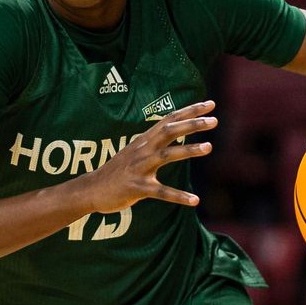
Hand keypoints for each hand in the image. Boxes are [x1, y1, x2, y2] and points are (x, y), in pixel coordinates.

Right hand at [77, 101, 216, 212]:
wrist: (92, 189)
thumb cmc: (118, 170)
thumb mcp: (136, 150)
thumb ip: (154, 140)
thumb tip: (172, 129)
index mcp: (145, 140)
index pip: (170, 119)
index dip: (190, 111)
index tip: (210, 104)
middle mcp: (143, 150)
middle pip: (170, 131)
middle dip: (192, 125)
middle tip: (214, 120)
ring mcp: (140, 168)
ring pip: (167, 155)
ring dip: (188, 150)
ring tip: (209, 147)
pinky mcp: (137, 188)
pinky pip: (161, 192)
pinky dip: (178, 196)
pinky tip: (194, 200)